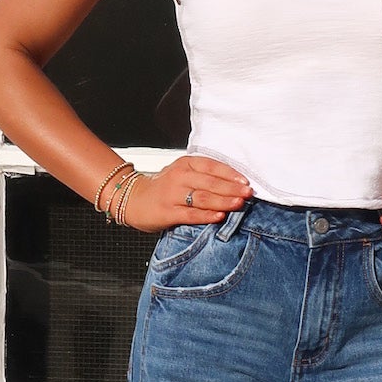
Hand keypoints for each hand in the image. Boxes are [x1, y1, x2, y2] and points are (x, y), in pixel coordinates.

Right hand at [122, 156, 250, 232]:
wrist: (134, 199)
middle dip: (232, 188)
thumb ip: (204, 176)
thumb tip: (235, 185)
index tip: (245, 181)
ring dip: (223, 201)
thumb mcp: (182, 174)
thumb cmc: (164, 188)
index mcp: (185, 164)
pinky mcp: (167, 212)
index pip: (211, 166)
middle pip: (210, 182)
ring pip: (202, 197)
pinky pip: (190, 214)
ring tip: (239, 204)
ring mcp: (172, 195)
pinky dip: (206, 215)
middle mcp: (179, 177)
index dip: (230, 174)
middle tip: (248, 193)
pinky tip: (219, 216)